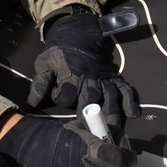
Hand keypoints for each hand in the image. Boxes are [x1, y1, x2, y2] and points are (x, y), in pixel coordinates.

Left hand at [27, 9, 139, 125]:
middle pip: (91, 98)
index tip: (58, 100)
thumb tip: (33, 104)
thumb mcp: (44, 63)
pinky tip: (133, 113)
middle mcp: (89, 77)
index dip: (61, 99)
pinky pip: (124, 88)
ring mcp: (103, 78)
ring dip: (112, 112)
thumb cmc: (58, 52)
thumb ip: (40, 83)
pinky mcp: (113, 78)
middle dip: (91, 115)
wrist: (77, 35)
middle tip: (90, 132)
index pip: (66, 94)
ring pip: (109, 96)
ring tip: (112, 129)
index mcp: (70, 74)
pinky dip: (130, 100)